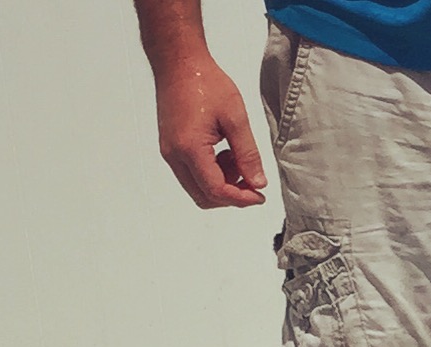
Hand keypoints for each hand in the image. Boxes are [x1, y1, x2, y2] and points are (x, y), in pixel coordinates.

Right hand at [154, 58, 266, 208]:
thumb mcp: (235, 117)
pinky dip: (211, 174)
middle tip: (251, 180)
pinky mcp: (171, 148)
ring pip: (198, 189)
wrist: (178, 62)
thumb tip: (257, 182)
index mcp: (190, 148)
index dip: (241, 199)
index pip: (216, 190)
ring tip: (237, 159)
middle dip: (232, 195)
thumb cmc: (205, 82)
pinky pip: (192, 175)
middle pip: (205, 197)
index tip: (260, 195)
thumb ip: (248, 154)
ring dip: (222, 185)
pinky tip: (224, 154)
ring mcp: (170, 153)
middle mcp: (175, 155)